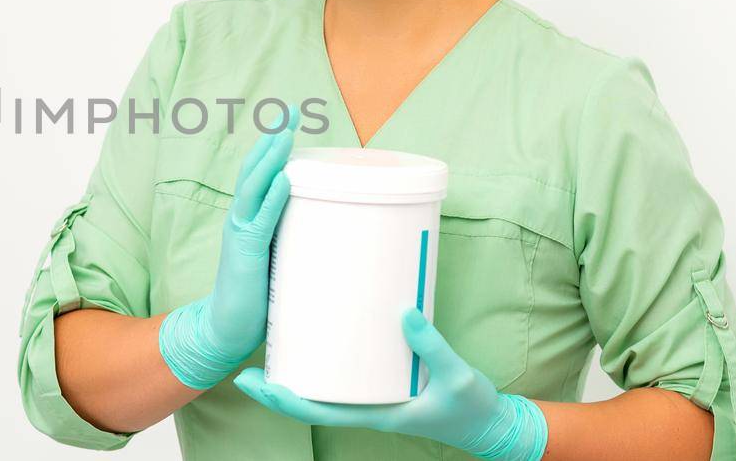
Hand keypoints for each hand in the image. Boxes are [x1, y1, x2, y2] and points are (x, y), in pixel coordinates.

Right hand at [157, 109, 297, 389]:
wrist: (225, 329)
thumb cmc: (255, 298)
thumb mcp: (277, 260)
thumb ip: (293, 240)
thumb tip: (327, 227)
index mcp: (248, 220)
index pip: (260, 175)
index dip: (273, 148)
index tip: (292, 122)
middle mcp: (240, 220)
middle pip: (255, 170)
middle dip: (273, 140)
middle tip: (293, 111)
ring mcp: (240, 234)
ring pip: (253, 187)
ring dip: (270, 159)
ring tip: (286, 134)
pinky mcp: (245, 253)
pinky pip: (260, 220)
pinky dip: (273, 197)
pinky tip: (284, 178)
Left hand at [233, 308, 547, 460]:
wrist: (489, 423)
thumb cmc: (471, 408)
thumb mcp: (456, 377)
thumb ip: (432, 346)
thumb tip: (404, 312)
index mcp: (374, 413)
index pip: (315, 410)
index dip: (281, 399)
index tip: (253, 381)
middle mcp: (366, 406)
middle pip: (309, 400)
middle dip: (276, 387)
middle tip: (246, 362)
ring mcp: (373, 396)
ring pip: (324, 388)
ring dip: (296, 372)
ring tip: (271, 345)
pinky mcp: (385, 383)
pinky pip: (346, 376)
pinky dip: (326, 362)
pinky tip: (317, 339)